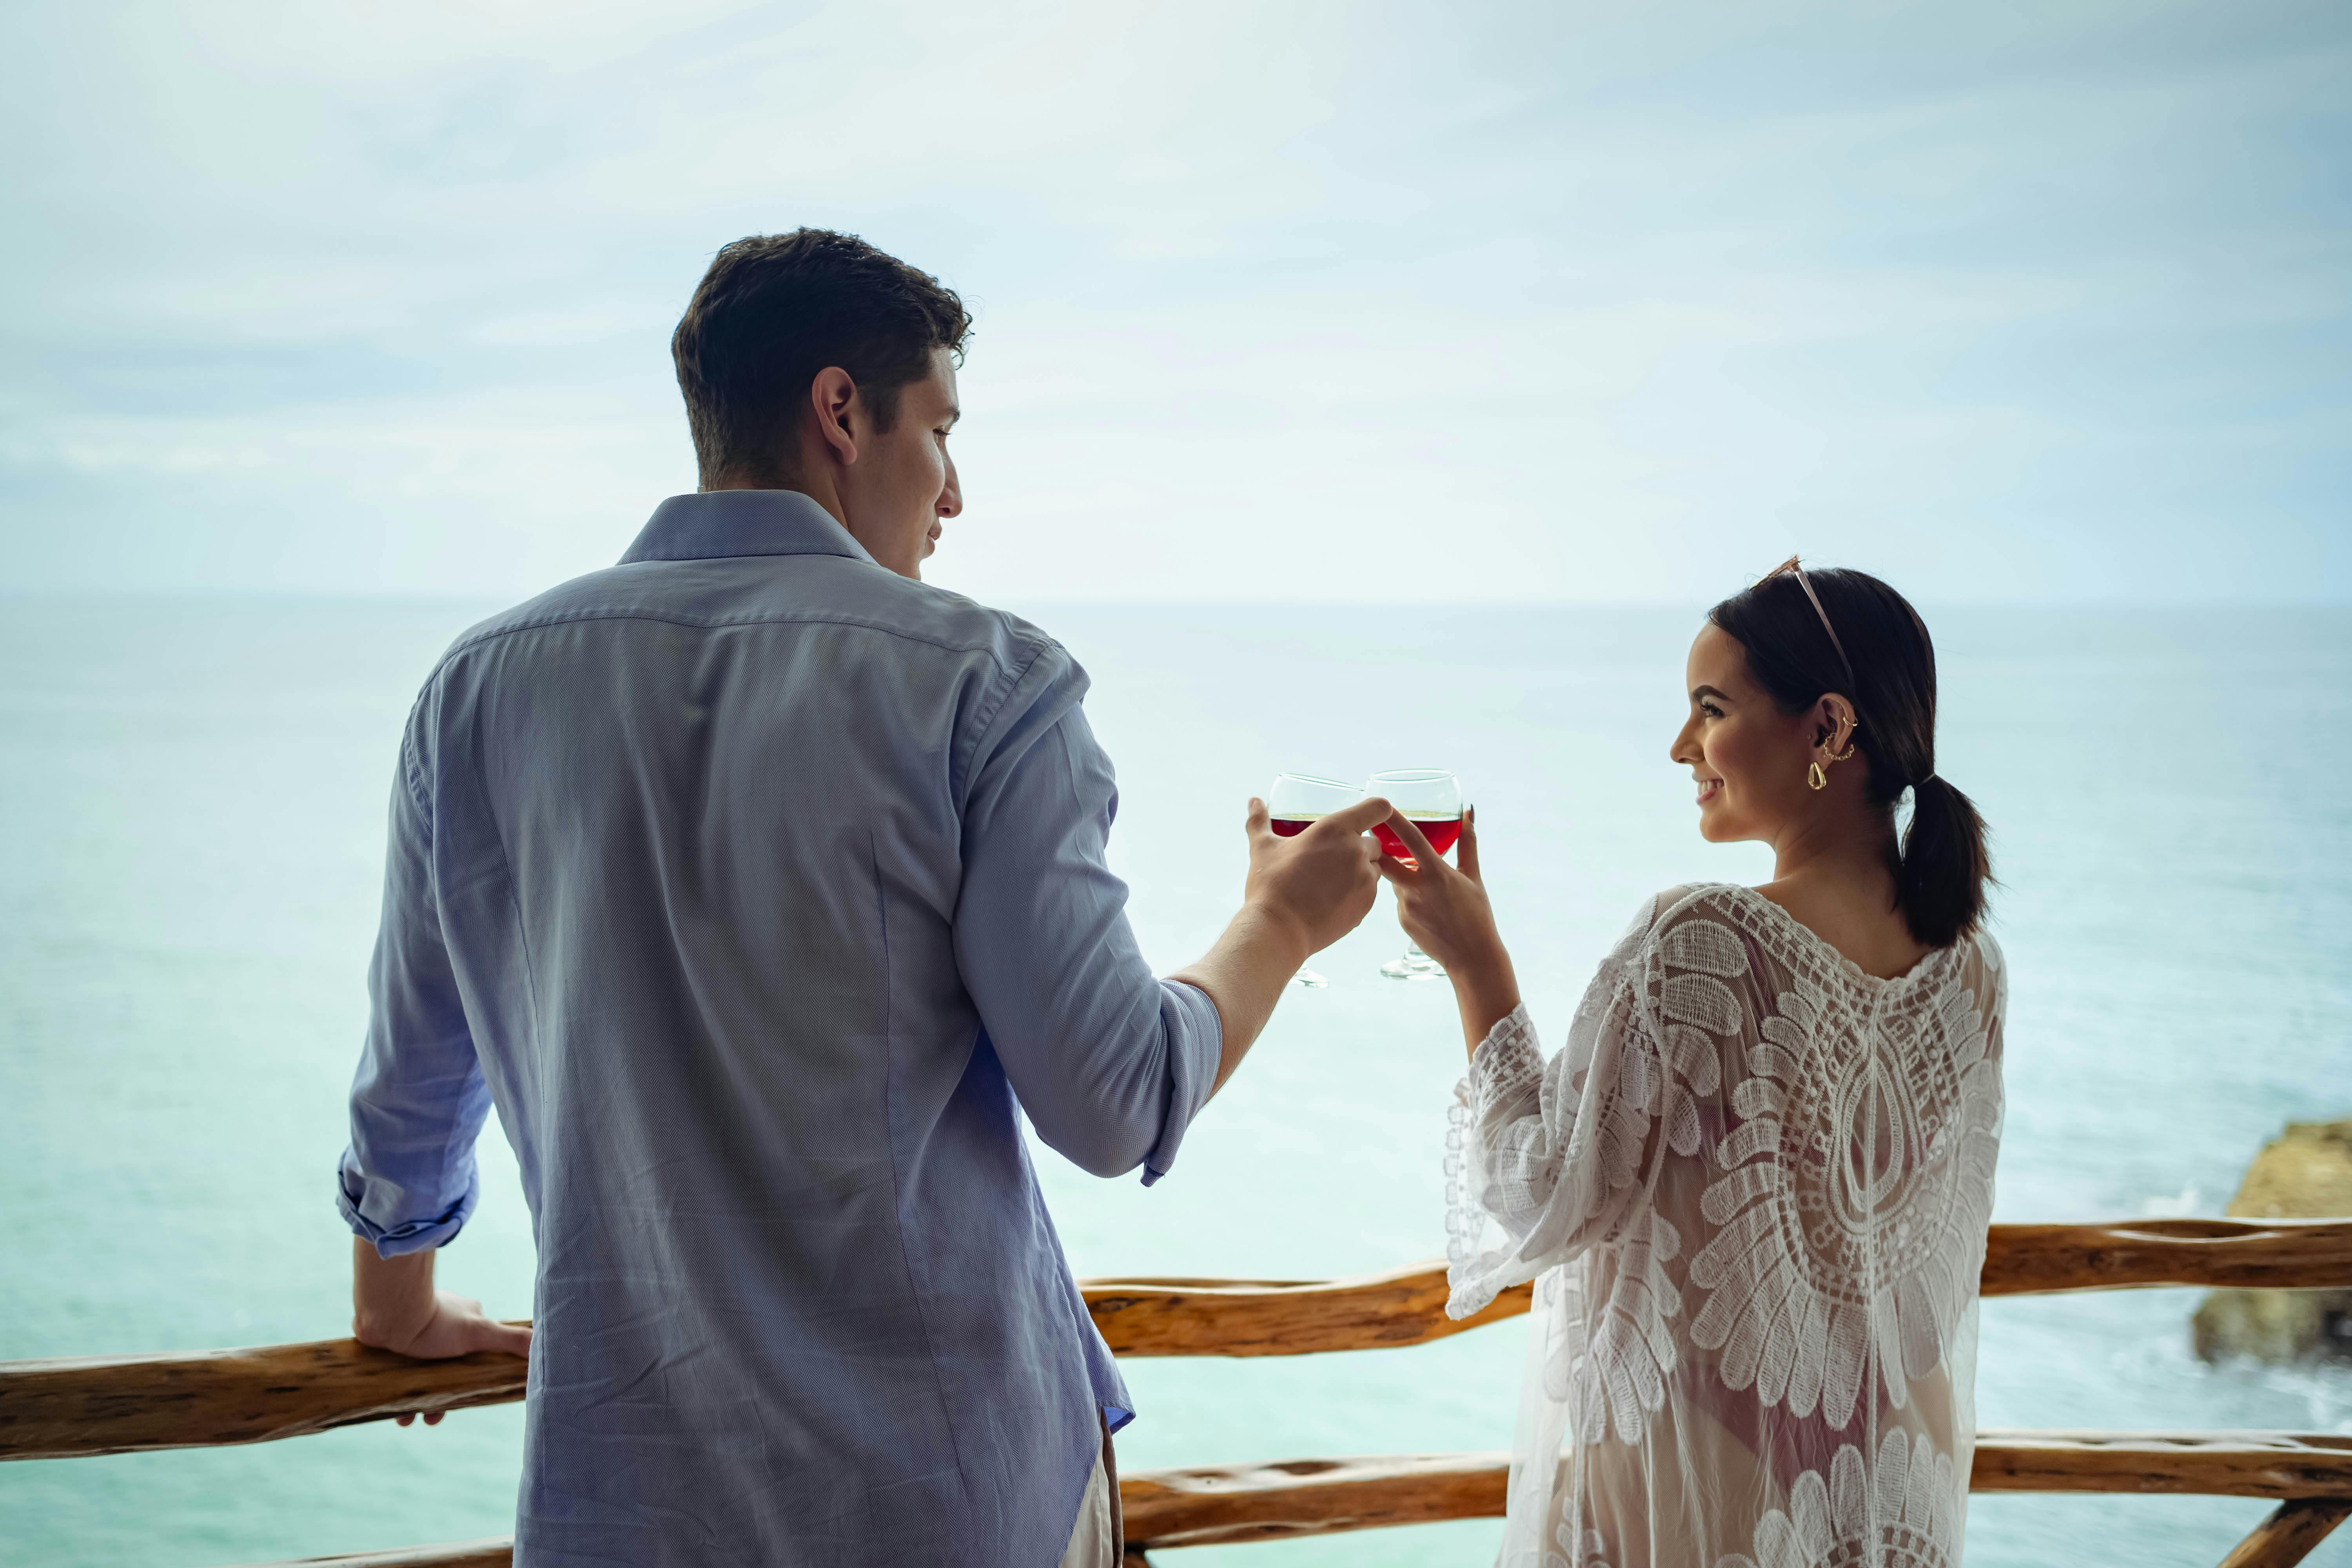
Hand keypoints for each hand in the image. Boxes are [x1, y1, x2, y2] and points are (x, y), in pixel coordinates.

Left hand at [352, 1240, 529, 1431]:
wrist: (387, 1316)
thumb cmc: (436, 1321)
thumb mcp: (481, 1333)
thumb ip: (512, 1340)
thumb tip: (543, 1344)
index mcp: (466, 1319)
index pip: (476, 1352)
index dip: (473, 1377)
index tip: (466, 1398)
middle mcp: (441, 1325)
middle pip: (447, 1369)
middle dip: (441, 1396)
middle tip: (434, 1416)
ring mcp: (415, 1336)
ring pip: (421, 1377)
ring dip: (418, 1402)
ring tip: (411, 1419)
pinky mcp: (391, 1346)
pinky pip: (397, 1378)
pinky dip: (397, 1397)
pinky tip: (396, 1412)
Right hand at [1240, 793, 1387, 956]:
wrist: (1279, 929)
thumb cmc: (1270, 885)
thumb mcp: (1262, 848)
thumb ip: (1259, 820)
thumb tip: (1253, 801)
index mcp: (1335, 829)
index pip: (1377, 808)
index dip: (1377, 811)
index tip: (1369, 818)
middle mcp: (1356, 850)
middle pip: (1374, 842)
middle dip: (1359, 848)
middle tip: (1331, 861)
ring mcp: (1365, 878)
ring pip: (1374, 868)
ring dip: (1360, 871)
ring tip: (1330, 883)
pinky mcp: (1367, 903)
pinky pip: (1370, 891)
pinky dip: (1358, 892)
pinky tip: (1332, 899)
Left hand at [1376, 805, 1520, 1047]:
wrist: (1472, 957)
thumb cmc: (1478, 915)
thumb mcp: (1474, 877)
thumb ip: (1468, 843)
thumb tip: (1468, 813)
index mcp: (1437, 874)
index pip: (1412, 839)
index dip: (1396, 820)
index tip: (1384, 807)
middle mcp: (1417, 889)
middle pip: (1386, 861)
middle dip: (1382, 850)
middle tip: (1382, 842)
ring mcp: (1406, 906)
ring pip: (1395, 881)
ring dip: (1403, 877)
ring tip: (1427, 888)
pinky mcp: (1402, 921)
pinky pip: (1399, 901)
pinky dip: (1409, 897)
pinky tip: (1428, 909)